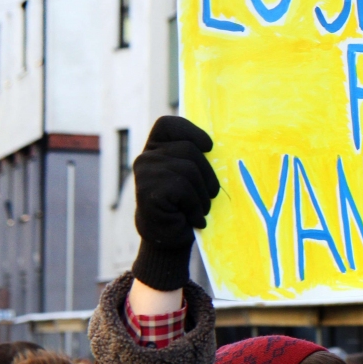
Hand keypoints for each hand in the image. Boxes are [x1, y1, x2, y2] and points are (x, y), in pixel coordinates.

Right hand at [131, 116, 218, 290]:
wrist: (169, 239)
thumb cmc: (186, 207)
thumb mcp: (192, 178)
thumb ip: (195, 159)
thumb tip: (218, 146)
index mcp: (156, 149)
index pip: (168, 124)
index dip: (190, 131)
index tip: (209, 146)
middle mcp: (146, 157)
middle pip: (189, 149)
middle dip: (208, 175)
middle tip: (209, 197)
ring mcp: (144, 172)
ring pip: (189, 169)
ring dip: (202, 195)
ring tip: (199, 210)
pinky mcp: (147, 190)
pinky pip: (183, 187)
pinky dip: (195, 206)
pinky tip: (192, 218)